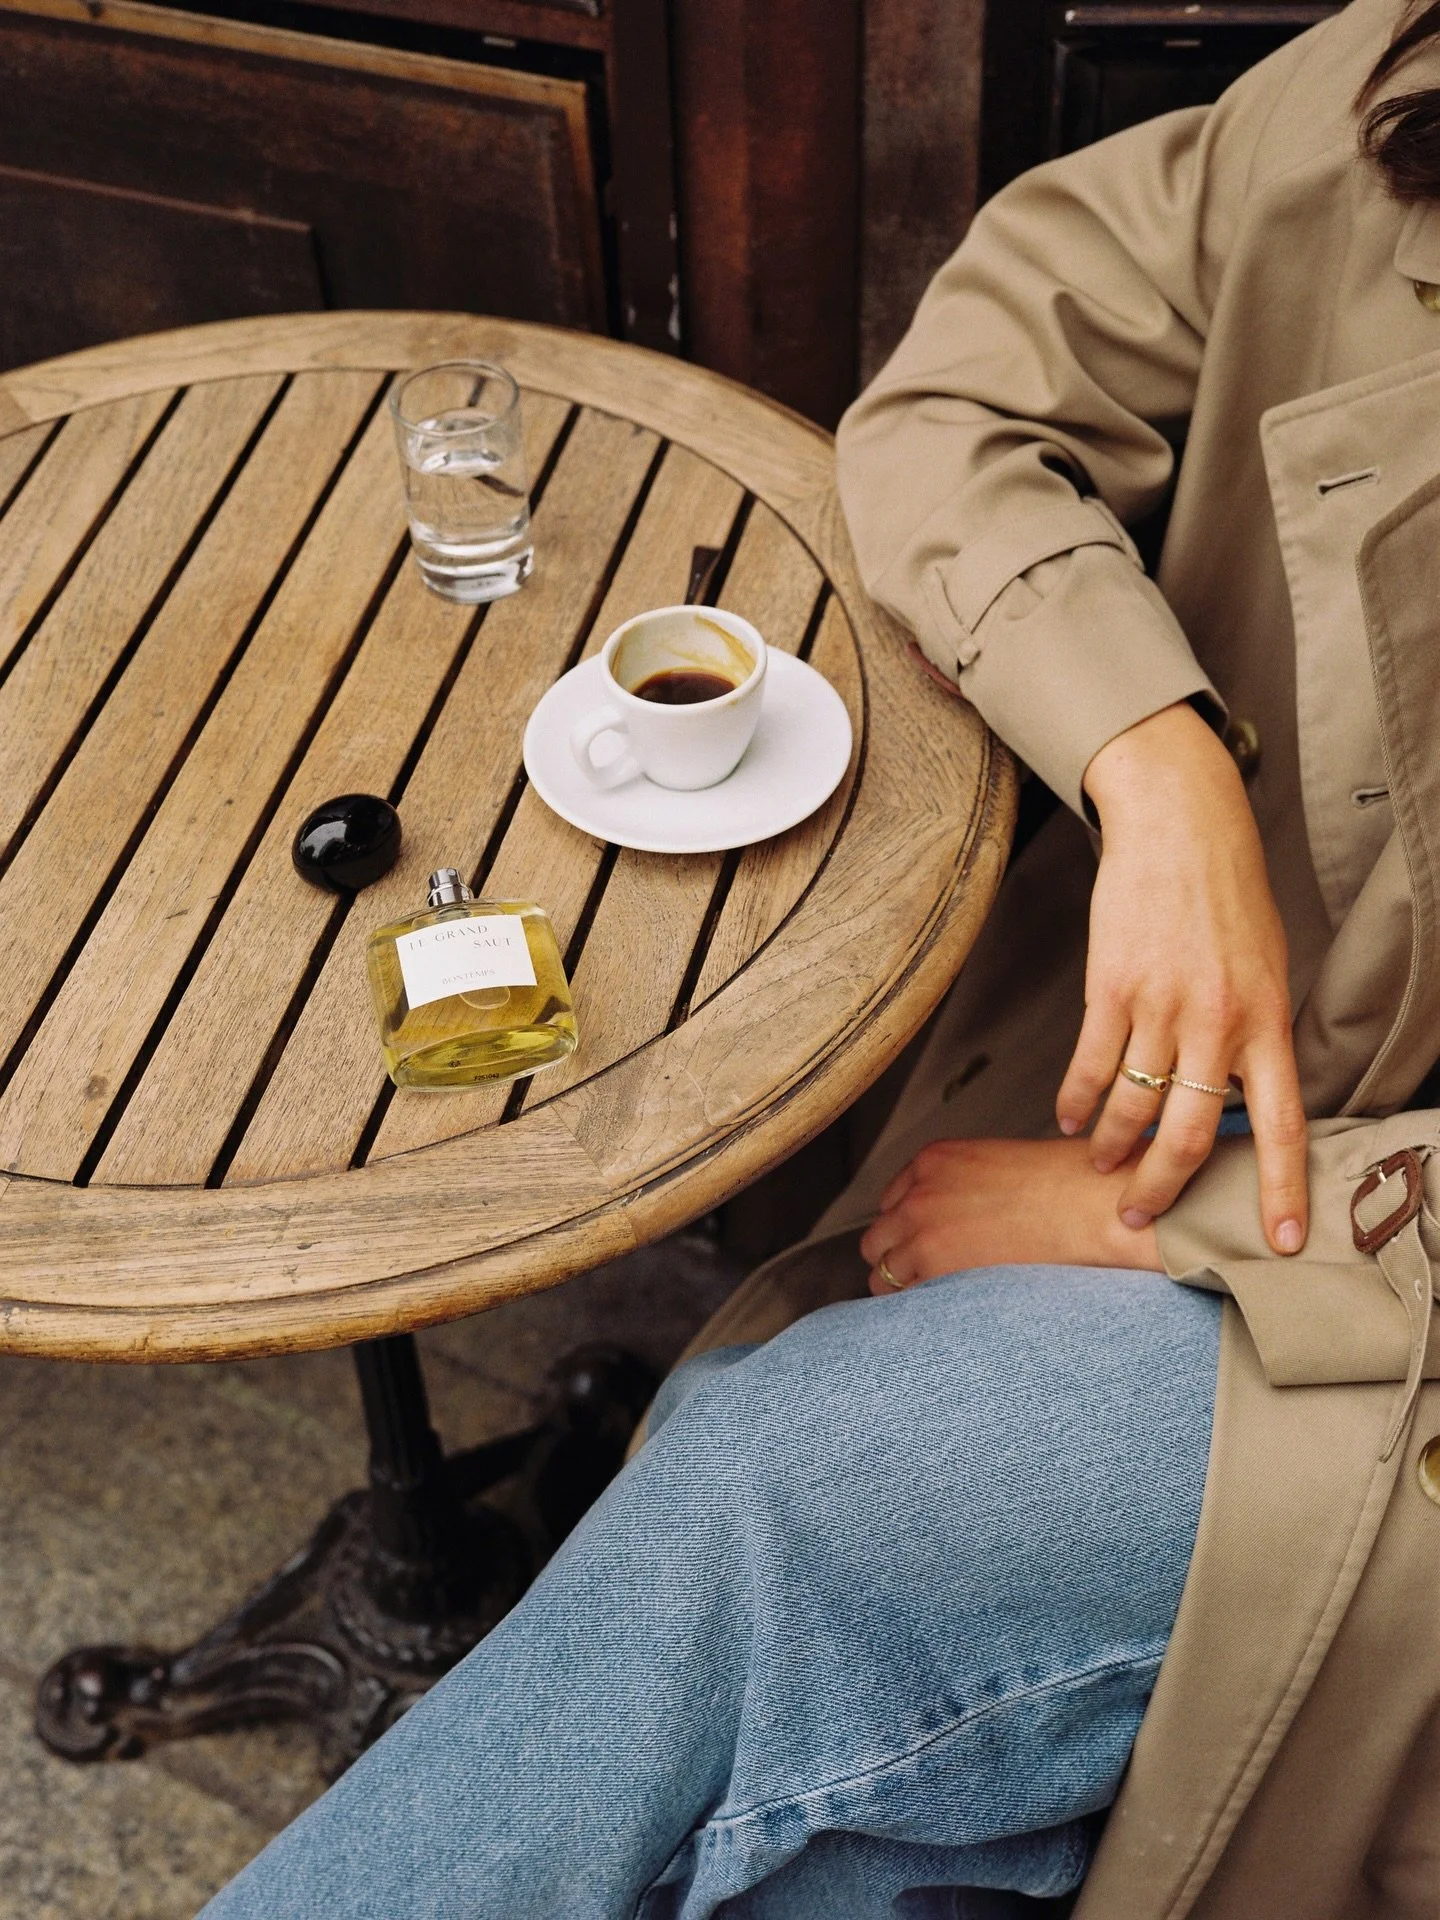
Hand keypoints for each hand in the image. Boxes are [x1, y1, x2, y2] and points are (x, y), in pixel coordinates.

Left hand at [858, 1136, 1160, 1292]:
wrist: (1087, 1204)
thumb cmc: (1064, 1186)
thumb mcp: (997, 1166)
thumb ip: (962, 1188)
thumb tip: (954, 1224)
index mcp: (933, 1160)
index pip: (891, 1202)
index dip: (908, 1229)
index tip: (926, 1246)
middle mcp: (917, 1190)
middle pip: (877, 1238)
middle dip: (898, 1258)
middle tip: (929, 1279)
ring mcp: (921, 1226)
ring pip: (881, 1272)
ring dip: (904, 1288)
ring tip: (940, 1302)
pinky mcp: (935, 1262)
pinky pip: (903, 1297)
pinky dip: (917, 1307)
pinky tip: (945, 1313)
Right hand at [1059, 702, 1306, 1254]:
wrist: (1181, 825)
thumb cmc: (1228, 896)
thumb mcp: (1268, 969)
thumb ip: (1255, 1036)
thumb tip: (1239, 1099)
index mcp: (1268, 1022)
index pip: (1283, 1124)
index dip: (1284, 1189)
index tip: (1283, 1242)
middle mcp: (1218, 1021)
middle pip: (1192, 1133)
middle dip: (1163, 1186)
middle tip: (1139, 1213)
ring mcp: (1161, 1004)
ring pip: (1131, 1104)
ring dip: (1110, 1145)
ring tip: (1100, 1161)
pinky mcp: (1111, 986)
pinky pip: (1089, 1064)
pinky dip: (1075, 1101)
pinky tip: (1069, 1117)